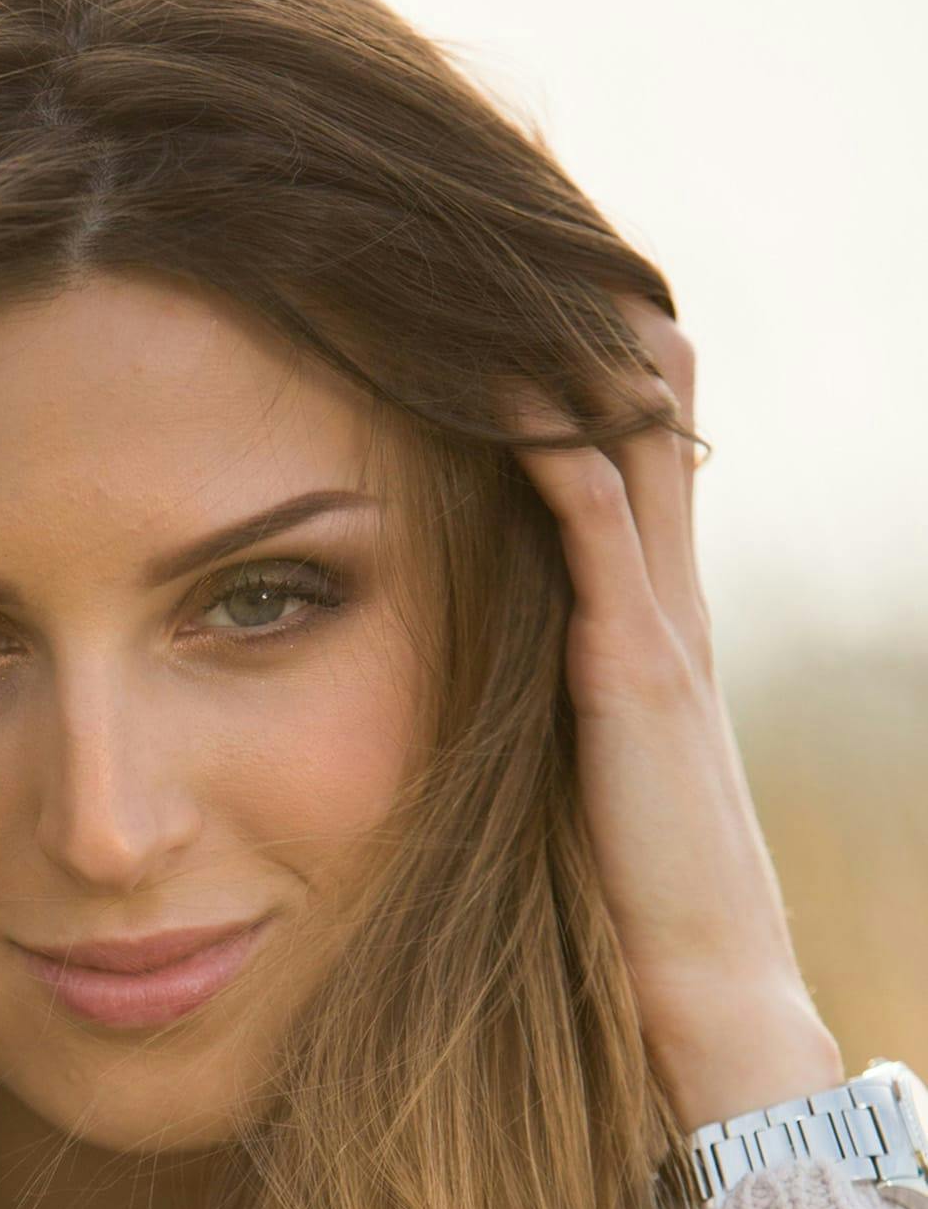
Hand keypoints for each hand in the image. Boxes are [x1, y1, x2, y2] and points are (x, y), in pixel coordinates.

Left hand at [509, 295, 843, 1132]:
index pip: (638, 457)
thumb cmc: (630, 894)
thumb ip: (566, 703)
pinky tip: (511, 393)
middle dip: (596, 321)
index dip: (596, 367)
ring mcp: (663, 632)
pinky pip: (598, 535)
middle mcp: (671, 604)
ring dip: (578, 358)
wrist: (701, 985)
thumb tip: (507, 672)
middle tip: (532, 223)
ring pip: (637, 450)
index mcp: (655, 623)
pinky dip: (560, 456)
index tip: (525, 289)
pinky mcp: (637, 677)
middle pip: (653, 418)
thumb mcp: (589, 770)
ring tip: (517, 261)